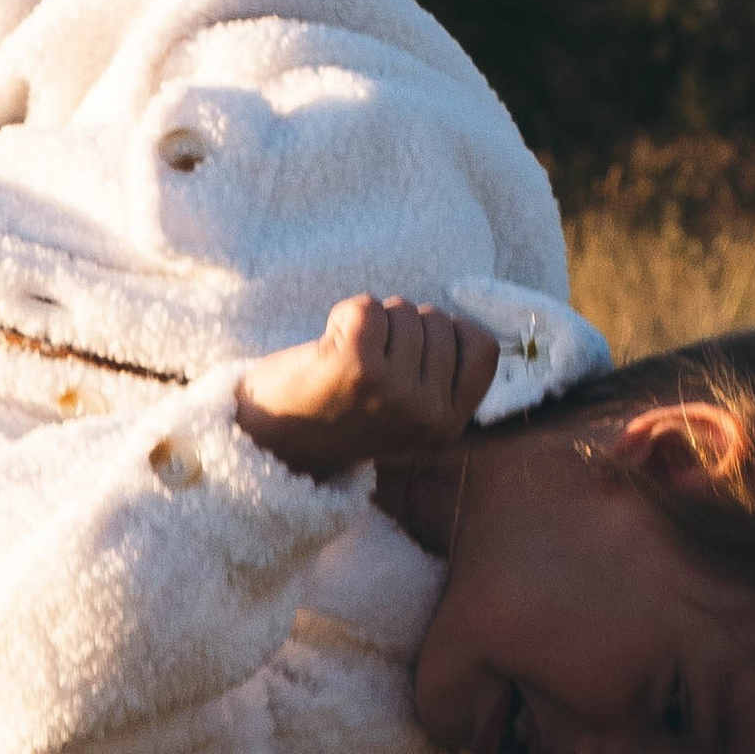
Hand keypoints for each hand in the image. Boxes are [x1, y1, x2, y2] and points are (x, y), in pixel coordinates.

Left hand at [234, 295, 499, 478]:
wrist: (271, 447)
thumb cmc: (339, 417)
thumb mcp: (407, 415)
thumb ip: (440, 380)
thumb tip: (463, 325)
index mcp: (447, 425)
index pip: (483, 348)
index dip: (449, 333)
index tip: (412, 350)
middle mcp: (427, 412)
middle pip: (439, 322)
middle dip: (402, 327)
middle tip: (368, 363)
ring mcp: (393, 389)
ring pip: (403, 310)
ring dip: (372, 322)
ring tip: (346, 359)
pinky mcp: (356, 365)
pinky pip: (367, 306)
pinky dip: (343, 315)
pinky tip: (329, 347)